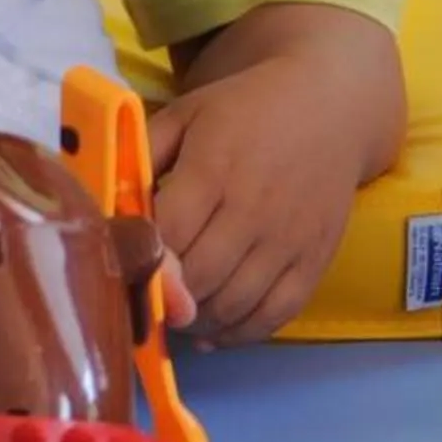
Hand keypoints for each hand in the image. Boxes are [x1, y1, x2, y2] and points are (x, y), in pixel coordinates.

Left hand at [145, 57, 374, 346]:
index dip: (142, 260)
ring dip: (197, 320)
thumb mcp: (186, 115)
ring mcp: (288, 240)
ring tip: (176, 311)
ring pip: (233, 304)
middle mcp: (253, 211)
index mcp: (213, 170)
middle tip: (148, 295)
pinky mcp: (316, 260)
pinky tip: (214, 332)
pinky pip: (275, 314)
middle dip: (166, 295)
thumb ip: (145, 155)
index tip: (126, 268)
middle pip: (198, 279)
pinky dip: (240, 333)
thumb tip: (109, 201)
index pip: (168, 237)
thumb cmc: (247, 110)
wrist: (332, 108)